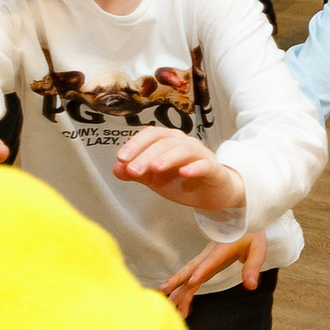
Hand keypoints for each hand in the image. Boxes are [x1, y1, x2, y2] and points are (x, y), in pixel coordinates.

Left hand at [113, 125, 246, 211]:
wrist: (212, 194)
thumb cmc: (182, 182)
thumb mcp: (154, 179)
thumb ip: (136, 173)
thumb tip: (116, 168)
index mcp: (169, 142)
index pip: (151, 134)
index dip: (135, 144)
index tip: (121, 158)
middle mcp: (185, 143)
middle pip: (164, 142)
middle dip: (146, 155)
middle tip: (133, 170)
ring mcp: (201, 155)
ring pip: (183, 150)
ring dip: (167, 158)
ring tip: (154, 169)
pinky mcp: (214, 169)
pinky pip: (205, 164)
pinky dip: (195, 167)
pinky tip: (184, 173)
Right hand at [160, 230, 265, 317]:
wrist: (244, 220)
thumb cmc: (252, 234)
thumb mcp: (258, 248)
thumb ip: (253, 267)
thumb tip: (251, 286)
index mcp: (222, 248)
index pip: (210, 261)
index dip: (201, 271)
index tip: (191, 282)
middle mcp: (209, 254)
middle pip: (191, 268)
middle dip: (177, 280)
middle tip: (164, 292)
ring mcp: (204, 259)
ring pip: (187, 274)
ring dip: (176, 288)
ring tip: (167, 304)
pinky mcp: (204, 265)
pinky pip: (191, 279)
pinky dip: (185, 291)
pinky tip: (180, 306)